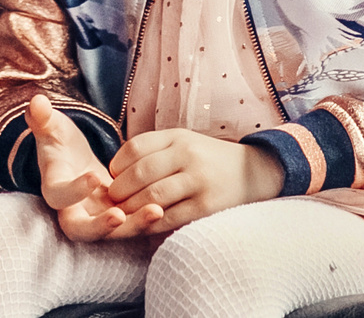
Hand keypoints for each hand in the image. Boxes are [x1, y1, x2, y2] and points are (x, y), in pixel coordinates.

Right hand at [30, 96, 158, 240]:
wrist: (74, 161)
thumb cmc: (60, 143)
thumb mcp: (52, 129)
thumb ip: (43, 118)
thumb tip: (36, 100)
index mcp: (55, 188)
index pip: (59, 196)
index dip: (74, 190)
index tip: (93, 177)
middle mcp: (73, 210)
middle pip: (82, 230)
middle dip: (101, 227)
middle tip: (120, 216)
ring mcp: (96, 217)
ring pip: (112, 233)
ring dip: (134, 226)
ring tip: (157, 211)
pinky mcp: (117, 218)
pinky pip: (131, 226)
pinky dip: (146, 221)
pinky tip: (167, 207)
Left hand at [105, 128, 281, 232]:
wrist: (253, 172)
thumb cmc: (208, 160)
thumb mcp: (184, 143)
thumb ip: (154, 152)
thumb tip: (115, 172)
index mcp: (178, 137)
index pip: (135, 147)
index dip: (117, 165)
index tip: (112, 179)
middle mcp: (188, 155)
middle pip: (140, 173)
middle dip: (119, 192)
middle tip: (110, 203)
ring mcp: (198, 180)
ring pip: (152, 197)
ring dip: (131, 210)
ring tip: (122, 216)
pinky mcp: (206, 206)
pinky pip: (170, 218)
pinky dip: (151, 223)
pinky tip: (143, 226)